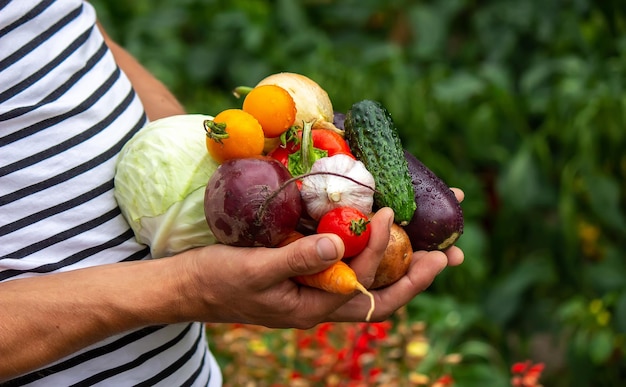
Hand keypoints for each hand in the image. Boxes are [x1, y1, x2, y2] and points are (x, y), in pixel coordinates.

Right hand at [180, 188, 464, 326]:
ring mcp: (318, 287)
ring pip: (371, 278)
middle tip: (453, 253)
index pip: (367, 286)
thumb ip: (298, 259)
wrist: (189, 287)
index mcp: (315, 307)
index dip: (387, 255)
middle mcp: (324, 300)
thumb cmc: (218, 280)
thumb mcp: (255, 270)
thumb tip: (343, 243)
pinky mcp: (307, 271)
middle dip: (420, 273)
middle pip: (384, 292)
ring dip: (403, 261)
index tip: (391, 215)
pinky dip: (371, 250)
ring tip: (432, 243)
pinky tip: (379, 232)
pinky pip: (349, 264)